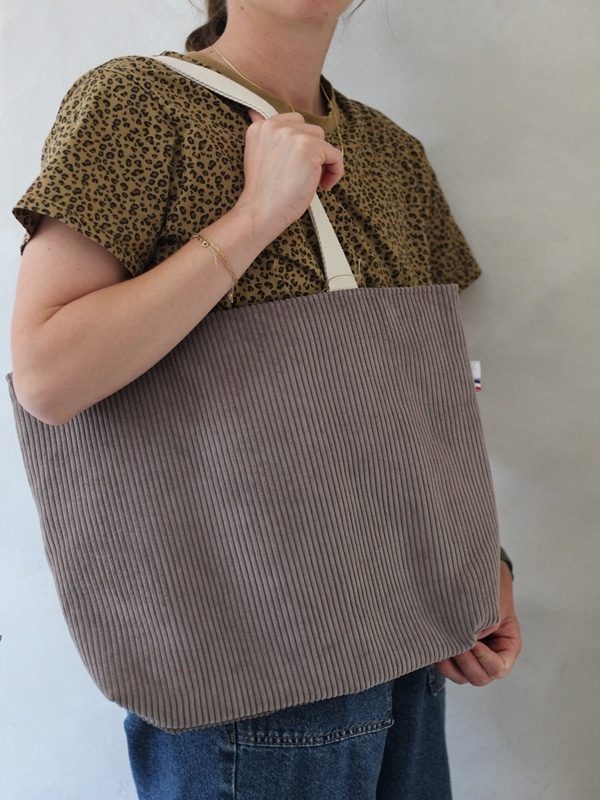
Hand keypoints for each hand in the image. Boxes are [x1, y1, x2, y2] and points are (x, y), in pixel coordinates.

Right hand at [236, 109, 343, 242]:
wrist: (260, 212)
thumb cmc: (263, 194)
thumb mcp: (257, 156)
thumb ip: (264, 135)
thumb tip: (254, 112)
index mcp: (261, 127)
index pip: (294, 122)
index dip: (301, 144)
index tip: (296, 167)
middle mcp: (275, 126)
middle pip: (311, 130)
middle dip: (313, 152)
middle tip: (304, 176)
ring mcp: (292, 135)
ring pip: (323, 141)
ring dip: (323, 161)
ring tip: (312, 181)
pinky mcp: (309, 147)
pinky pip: (336, 155)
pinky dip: (336, 172)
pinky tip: (324, 186)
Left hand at [434, 561, 521, 685]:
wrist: (475, 576)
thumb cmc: (490, 590)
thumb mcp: (491, 608)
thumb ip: (482, 628)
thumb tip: (463, 644)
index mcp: (506, 648)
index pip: (498, 668)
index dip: (484, 659)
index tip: (473, 640)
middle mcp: (488, 657)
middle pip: (478, 678)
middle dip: (466, 663)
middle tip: (455, 643)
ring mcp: (469, 656)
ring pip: (459, 676)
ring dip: (449, 664)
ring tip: (443, 642)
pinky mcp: (451, 651)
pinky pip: (443, 666)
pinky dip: (437, 658)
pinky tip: (434, 640)